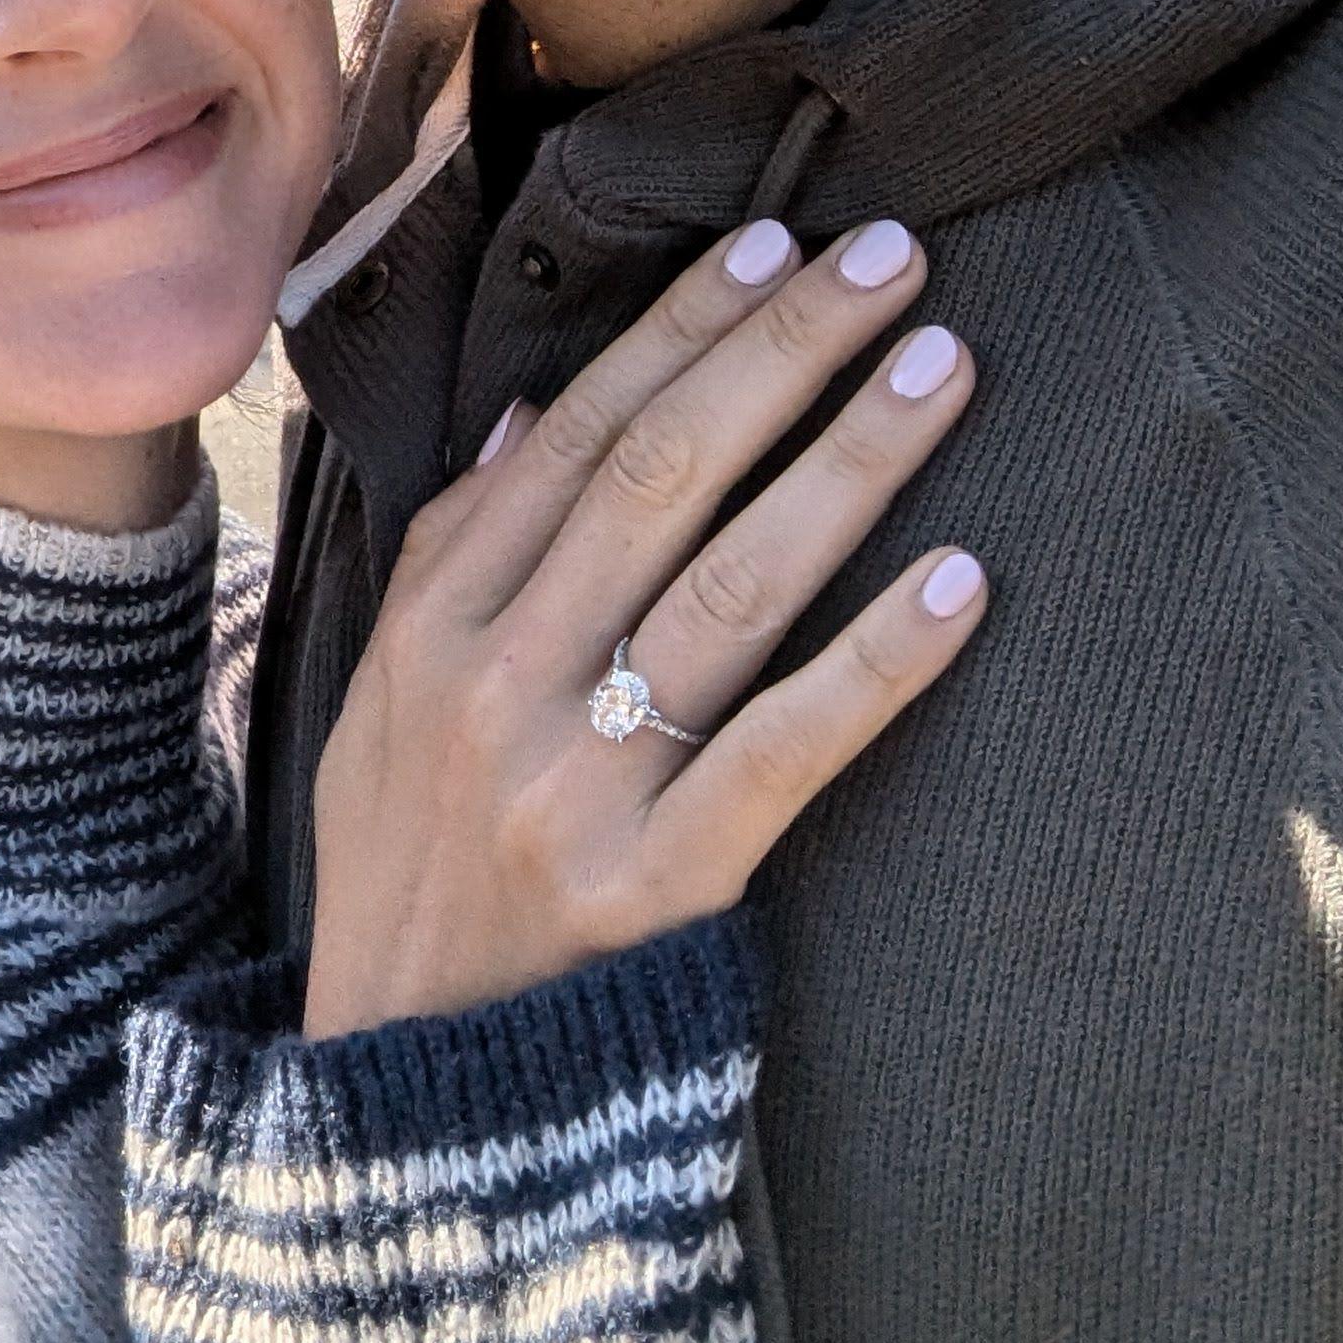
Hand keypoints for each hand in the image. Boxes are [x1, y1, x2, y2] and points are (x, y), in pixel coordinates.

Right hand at [301, 214, 986, 1037]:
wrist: (407, 1103)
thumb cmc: (409, 878)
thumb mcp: (380, 705)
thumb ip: (446, 555)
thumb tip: (522, 416)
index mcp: (433, 620)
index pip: (573, 432)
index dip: (679, 328)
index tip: (772, 239)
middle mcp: (498, 678)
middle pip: (661, 473)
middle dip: (782, 347)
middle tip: (890, 257)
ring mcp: (577, 782)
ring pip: (732, 583)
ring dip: (848, 460)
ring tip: (942, 367)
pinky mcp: (658, 886)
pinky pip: (785, 746)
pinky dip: (877, 657)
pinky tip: (963, 580)